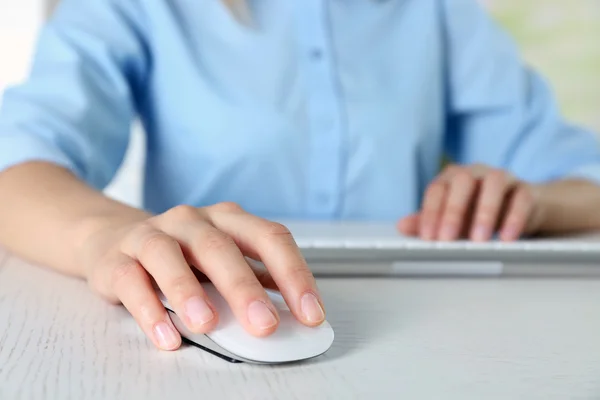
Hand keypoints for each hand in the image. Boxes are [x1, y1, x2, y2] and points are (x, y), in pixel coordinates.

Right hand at [77, 203, 324, 350]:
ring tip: (207, 325)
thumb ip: (259, 279)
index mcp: (228, 219)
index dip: (294, 274)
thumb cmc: (184, 255)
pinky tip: (166, 335)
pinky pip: (130, 281)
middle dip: (244, 287)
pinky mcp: (116, 259)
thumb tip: (299, 313)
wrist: (115, 239)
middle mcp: (191, 220)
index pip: (269, 237)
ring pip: (168, 256)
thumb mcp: (225, 259)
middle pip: (220, 246)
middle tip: (265, 325)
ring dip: (188, 290)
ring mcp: (151, 235)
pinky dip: (149, 309)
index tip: (311, 313)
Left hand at [398, 164, 544, 241]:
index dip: (430, 212)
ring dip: (485, 212)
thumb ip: (428, 222)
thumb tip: (401, 226)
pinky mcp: (526, 190)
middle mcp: (476, 173)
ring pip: (494, 183)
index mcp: (452, 178)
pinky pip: (522, 197)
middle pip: (462, 181)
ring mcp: (502, 178)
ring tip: (479, 240)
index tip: (428, 237)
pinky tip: (507, 237)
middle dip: (453, 210)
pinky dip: (514, 217)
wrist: (520, 209)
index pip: (437, 189)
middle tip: (447, 239)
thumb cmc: (477, 212)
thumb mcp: (451, 220)